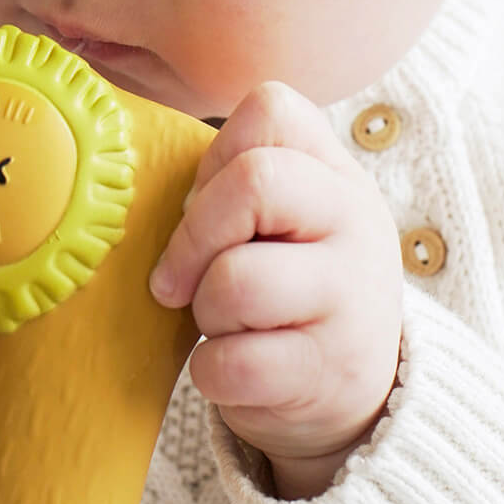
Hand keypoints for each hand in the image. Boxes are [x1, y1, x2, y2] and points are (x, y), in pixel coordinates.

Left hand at [149, 84, 401, 498]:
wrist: (352, 393)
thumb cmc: (288, 290)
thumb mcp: (286, 223)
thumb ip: (233, 190)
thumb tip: (147, 197)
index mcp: (337, 176)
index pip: (271, 111)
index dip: (214, 160)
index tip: (205, 209)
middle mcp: (357, 225)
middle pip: (255, 182)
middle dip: (193, 237)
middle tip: (176, 281)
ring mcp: (349, 301)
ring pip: (234, 280)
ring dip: (204, 310)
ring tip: (223, 325)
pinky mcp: (324, 371)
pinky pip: (231, 362)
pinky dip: (210, 371)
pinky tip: (231, 368)